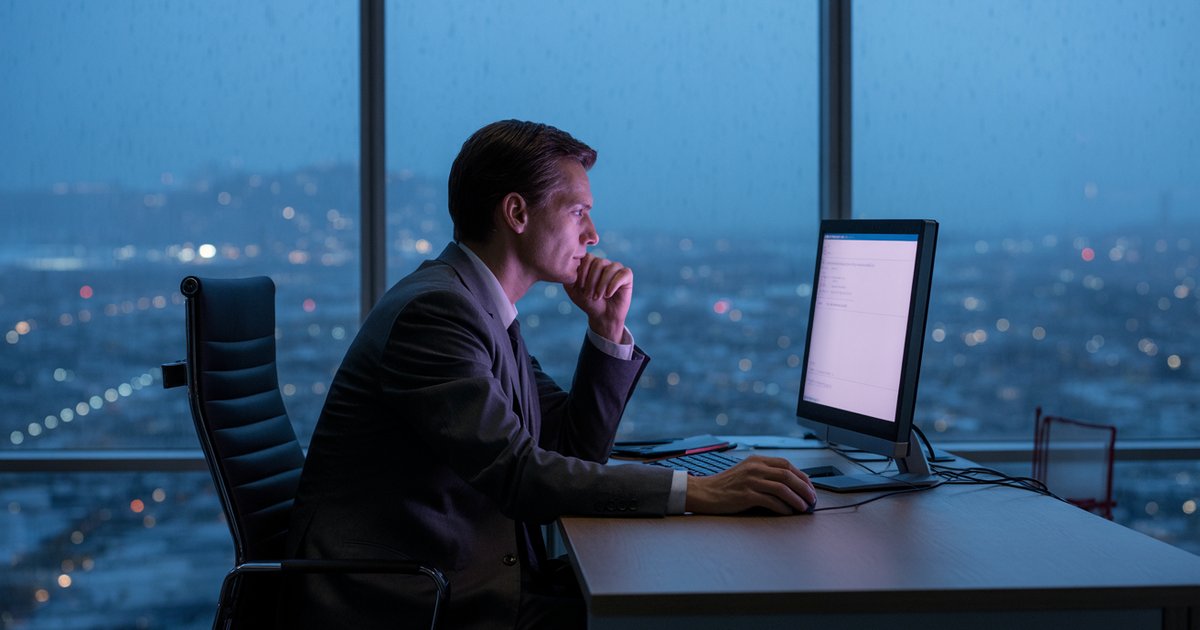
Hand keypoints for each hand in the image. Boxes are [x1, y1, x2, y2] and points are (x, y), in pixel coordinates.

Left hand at [564, 253, 631, 342]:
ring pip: (610, 268)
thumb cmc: (588, 302)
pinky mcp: (627, 275)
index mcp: (591, 263)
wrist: (602, 316)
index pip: (587, 257)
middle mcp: (604, 263)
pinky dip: (613, 285)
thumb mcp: (573, 290)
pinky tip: (608, 294)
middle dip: (592, 280)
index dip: (583, 272)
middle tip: (589, 295)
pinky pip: (622, 274)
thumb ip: (569, 276)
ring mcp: (616, 268)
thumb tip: (571, 264)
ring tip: (597, 297)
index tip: (581, 287)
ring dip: (602, 285)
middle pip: (598, 262)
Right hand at [684, 456, 816, 514]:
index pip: (787, 464)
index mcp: (757, 460)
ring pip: (782, 488)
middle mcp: (755, 468)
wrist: (704, 492)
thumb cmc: (726, 486)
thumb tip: (789, 484)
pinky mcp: (746, 495)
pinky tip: (788, 512)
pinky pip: (771, 501)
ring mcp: (750, 481)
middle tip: (813, 499)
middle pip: (788, 475)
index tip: (810, 487)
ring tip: (804, 508)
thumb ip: (764, 473)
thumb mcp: (746, 472)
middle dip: (804, 488)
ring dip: (797, 499)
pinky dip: (783, 507)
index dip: (802, 476)